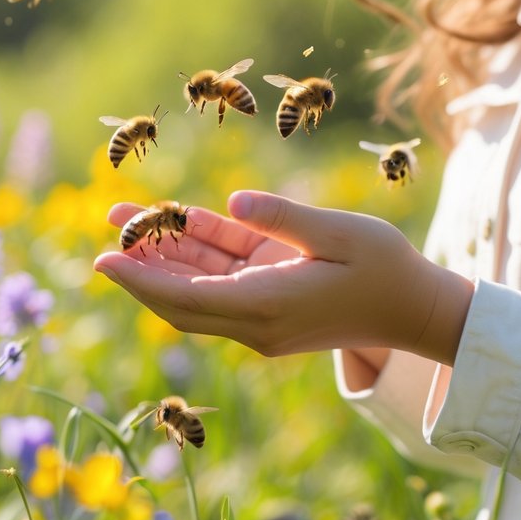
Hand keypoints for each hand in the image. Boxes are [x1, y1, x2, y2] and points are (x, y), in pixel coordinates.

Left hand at [94, 191, 473, 362]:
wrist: (416, 310)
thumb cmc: (385, 267)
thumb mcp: (339, 233)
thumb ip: (284, 218)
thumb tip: (234, 200)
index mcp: (270, 305)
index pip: (188, 297)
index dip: (142, 279)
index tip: (105, 259)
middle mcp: (258, 319)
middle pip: (181, 298)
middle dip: (141, 267)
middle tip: (104, 236)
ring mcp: (264, 315)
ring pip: (199, 285)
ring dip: (165, 255)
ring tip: (127, 218)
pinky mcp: (273, 303)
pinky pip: (226, 277)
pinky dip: (200, 251)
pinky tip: (178, 221)